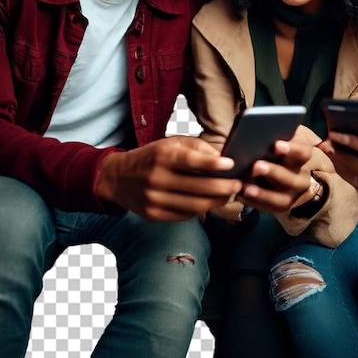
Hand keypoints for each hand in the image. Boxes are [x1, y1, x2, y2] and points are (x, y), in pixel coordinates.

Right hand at [96, 136, 242, 220]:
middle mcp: (156, 178)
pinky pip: (184, 215)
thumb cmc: (152, 157)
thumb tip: (221, 157)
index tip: (231, 164)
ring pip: (194, 205)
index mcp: (161, 155)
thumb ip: (197, 147)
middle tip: (239, 185)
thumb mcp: (170, 142)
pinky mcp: (153, 215)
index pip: (190, 160)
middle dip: (223, 187)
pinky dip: (200, 209)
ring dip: (216, 201)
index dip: (212, 164)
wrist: (117, 178)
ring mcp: (154, 199)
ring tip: (229, 195)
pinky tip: (210, 202)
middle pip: (197, 187)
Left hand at [239, 138, 311, 212]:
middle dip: (273, 172)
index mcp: (301, 157)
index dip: (291, 149)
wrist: (283, 173)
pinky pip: (268, 208)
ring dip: (262, 194)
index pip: (303, 152)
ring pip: (281, 198)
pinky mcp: (282, 206)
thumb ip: (270, 139)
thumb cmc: (274, 151)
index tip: (276, 144)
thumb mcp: (276, 142)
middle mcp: (301, 177)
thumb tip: (256, 133)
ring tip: (245, 188)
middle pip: (292, 177)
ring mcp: (293, 194)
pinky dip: (254, 202)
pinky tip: (240, 195)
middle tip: (256, 166)